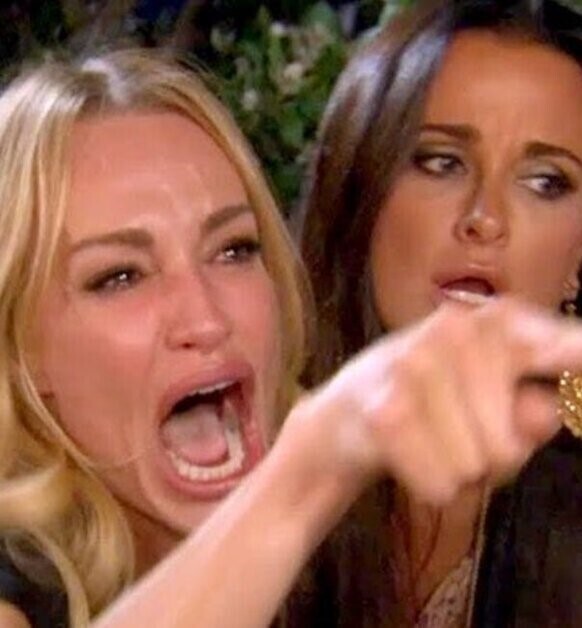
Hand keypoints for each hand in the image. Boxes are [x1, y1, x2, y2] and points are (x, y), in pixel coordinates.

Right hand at [292, 298, 581, 504]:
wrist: (343, 415)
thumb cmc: (428, 406)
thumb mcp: (483, 400)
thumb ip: (526, 407)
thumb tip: (548, 410)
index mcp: (489, 322)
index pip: (554, 345)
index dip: (574, 355)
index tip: (580, 361)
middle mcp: (453, 332)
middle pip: (510, 443)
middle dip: (490, 455)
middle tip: (456, 434)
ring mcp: (414, 366)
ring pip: (477, 467)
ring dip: (457, 471)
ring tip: (428, 441)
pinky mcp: (384, 410)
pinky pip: (441, 485)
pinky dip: (429, 484)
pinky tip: (405, 455)